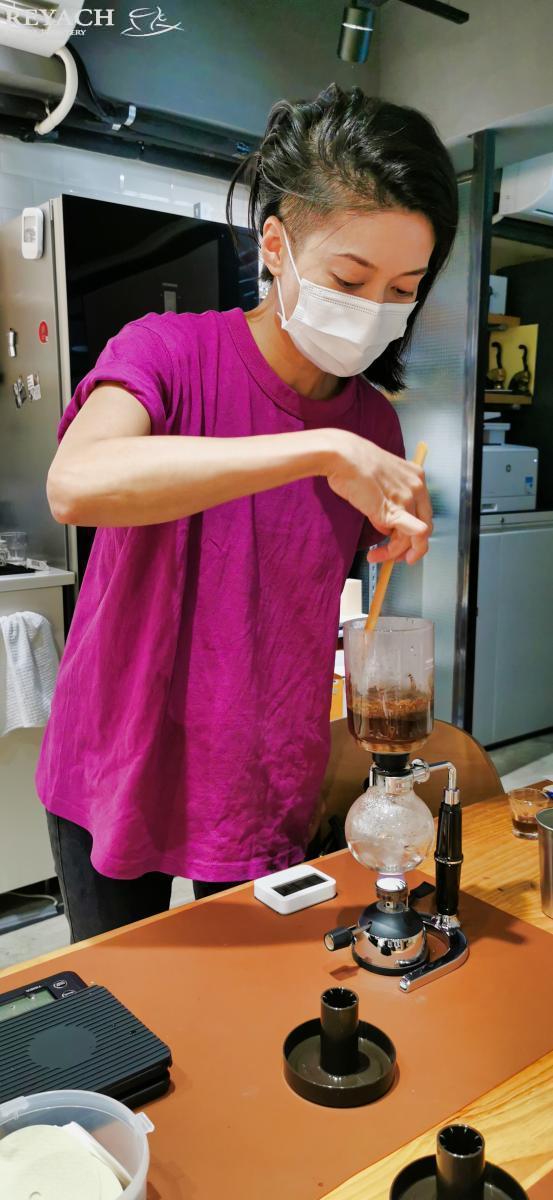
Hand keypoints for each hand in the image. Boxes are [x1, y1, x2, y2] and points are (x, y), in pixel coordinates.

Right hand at [326, 432, 432, 564]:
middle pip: (424, 527)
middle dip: (409, 548)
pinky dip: (396, 550)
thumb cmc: (353, 463)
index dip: (413, 531)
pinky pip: (410, 535)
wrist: (342, 456)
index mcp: (416, 477)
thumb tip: (386, 525)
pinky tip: (380, 554)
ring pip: (414, 537)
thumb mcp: (380, 480)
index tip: (401, 540)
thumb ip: (389, 501)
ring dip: (395, 552)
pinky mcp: (394, 510)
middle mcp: (417, 488)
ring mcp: (407, 499)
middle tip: (394, 556)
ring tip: (377, 556)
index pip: (423, 512)